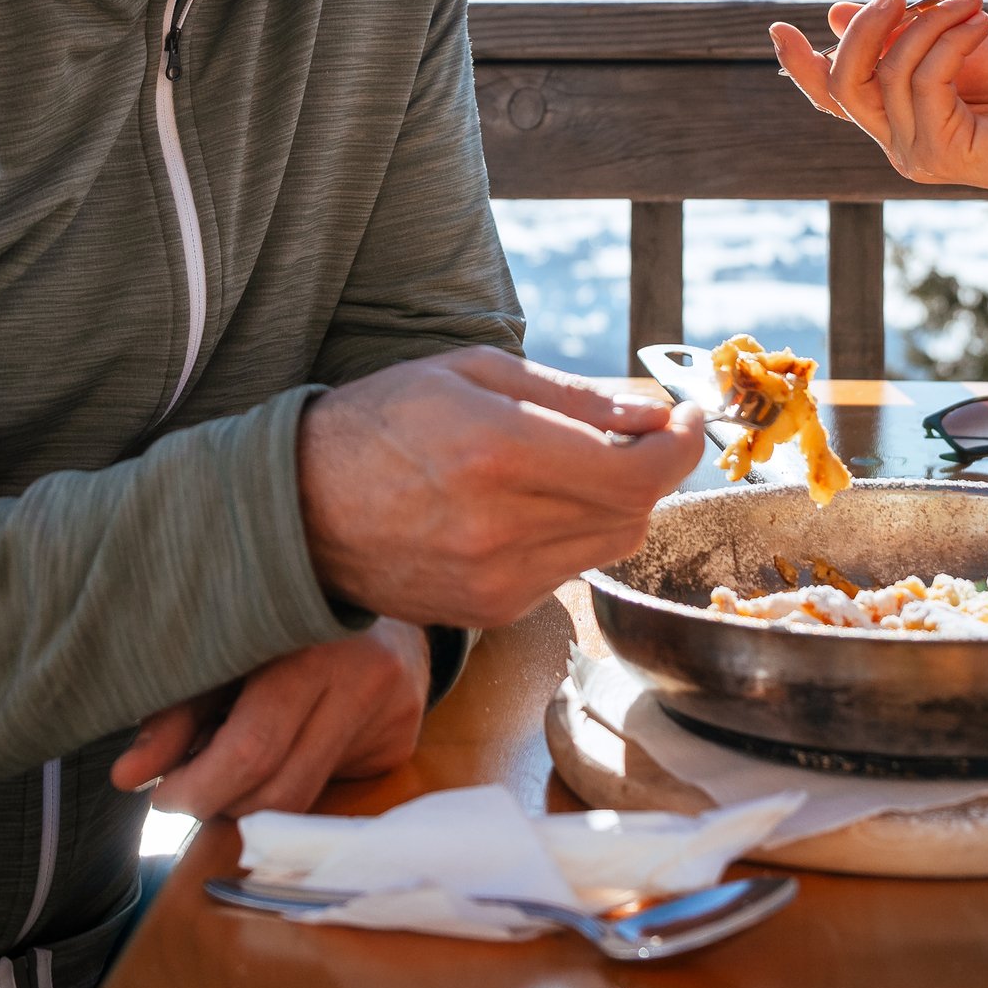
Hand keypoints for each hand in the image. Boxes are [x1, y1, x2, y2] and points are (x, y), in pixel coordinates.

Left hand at [110, 618, 428, 821]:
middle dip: (218, 805)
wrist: (369, 586)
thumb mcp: (220, 651)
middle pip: (281, 788)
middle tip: (181, 796)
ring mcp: (391, 712)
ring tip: (222, 773)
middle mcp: (362, 678)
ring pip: (305, 800)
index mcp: (309, 644)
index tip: (162, 796)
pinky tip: (278, 747)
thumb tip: (128, 777)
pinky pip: (330, 786)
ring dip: (249, 803)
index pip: (253, 748)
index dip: (198, 787)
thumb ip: (176, 715)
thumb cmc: (277, 617)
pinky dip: (287, 781)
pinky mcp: (401, 739)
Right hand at [300, 347, 703, 626]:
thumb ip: (573, 397)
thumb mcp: (474, 374)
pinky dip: (569, 537)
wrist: (299, 507)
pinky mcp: (487, 612)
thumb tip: (652, 415)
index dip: (681, 447)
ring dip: (614, 505)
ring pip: (607, 547)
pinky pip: (564, 573)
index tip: (687, 421)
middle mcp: (502, 527)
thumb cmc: (385, 421)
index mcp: (499, 453)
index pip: (638, 472)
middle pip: (634, 513)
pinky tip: (529, 507)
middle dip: (650, 470)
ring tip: (576, 466)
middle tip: (637, 435)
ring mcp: (495, 581)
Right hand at [770, 0, 987, 219]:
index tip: (777, 29)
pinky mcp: (943, 155)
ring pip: (884, 76)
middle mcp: (899, 141)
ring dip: (924, 25)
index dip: (800, 67)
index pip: (833, 98)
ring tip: (968, 6)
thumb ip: (906, 34)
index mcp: (899, 116)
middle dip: (860, 31)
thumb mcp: (961, 44)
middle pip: (842, 86)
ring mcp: (916, 152)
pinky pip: (924, 81)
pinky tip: (978, 24)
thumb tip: (838, 12)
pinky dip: (947, 42)